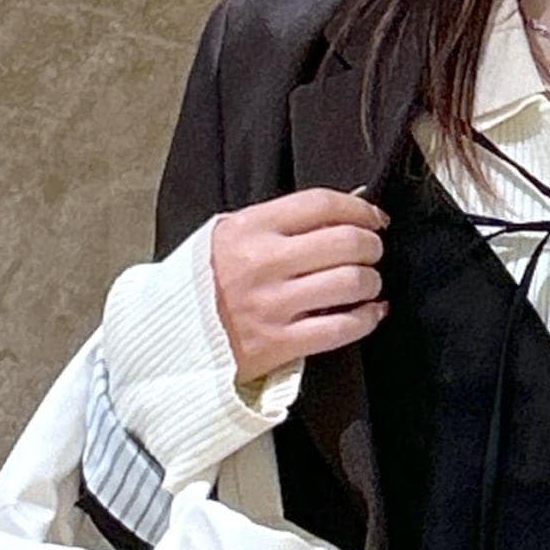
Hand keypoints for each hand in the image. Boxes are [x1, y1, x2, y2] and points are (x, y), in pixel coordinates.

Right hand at [208, 187, 391, 377]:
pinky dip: (367, 318)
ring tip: (368, 283)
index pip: (320, 204)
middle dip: (371, 246)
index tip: (374, 217)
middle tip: (373, 252)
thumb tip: (342, 212)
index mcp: (250, 228)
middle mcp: (262, 263)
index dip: (359, 208)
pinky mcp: (280, 344)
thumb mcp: (230, 236)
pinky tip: (372, 312)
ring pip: (349, 283)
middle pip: (344, 242)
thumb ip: (278, 223)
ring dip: (371, 281)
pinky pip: (341, 328)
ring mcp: (272, 305)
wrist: (174, 336)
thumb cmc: (210, 283)